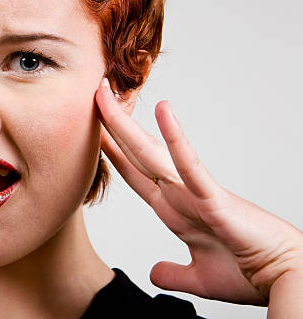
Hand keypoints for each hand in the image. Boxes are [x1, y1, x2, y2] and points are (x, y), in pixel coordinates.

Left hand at [95, 78, 302, 304]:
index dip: (111, 151)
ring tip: (104, 94)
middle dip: (111, 126)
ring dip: (125, 124)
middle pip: (135, 154)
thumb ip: (172, 272)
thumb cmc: (247, 272)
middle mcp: (178, 194)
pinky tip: (163, 111)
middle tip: (92, 95)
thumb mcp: (197, 277)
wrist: (283, 280)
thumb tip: (153, 273)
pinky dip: (176, 138)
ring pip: (151, 152)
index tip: (91, 130)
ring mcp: (193, 192)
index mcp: (172, 209)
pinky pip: (190, 165)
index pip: (133, 173)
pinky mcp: (214, 199)